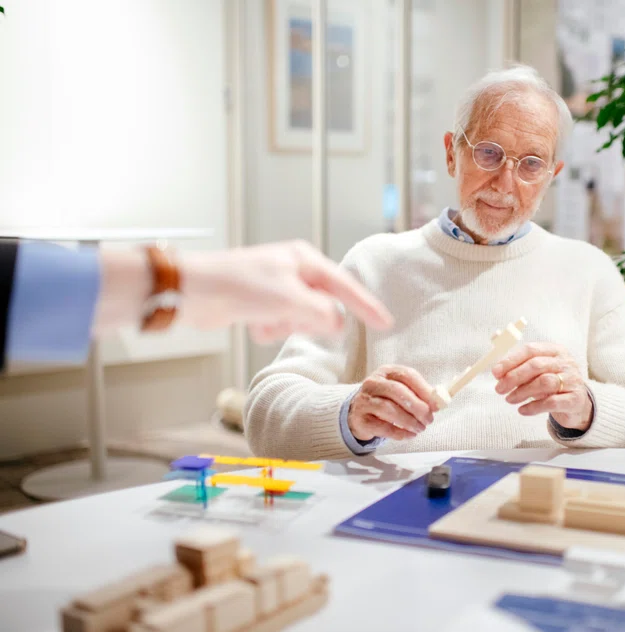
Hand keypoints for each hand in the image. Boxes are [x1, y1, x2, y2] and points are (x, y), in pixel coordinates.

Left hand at [178, 240, 393, 342]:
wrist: (191, 292)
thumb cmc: (237, 285)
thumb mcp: (289, 299)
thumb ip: (321, 313)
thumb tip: (337, 324)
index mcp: (304, 260)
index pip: (345, 286)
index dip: (366, 306)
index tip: (385, 322)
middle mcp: (294, 271)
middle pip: (322, 306)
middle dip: (307, 319)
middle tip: (287, 318)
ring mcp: (278, 288)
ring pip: (301, 320)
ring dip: (285, 325)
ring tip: (265, 319)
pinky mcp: (261, 305)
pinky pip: (280, 326)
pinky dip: (268, 329)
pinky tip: (252, 322)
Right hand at [348, 365, 439, 441]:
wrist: (358, 412)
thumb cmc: (386, 400)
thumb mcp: (401, 391)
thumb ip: (418, 394)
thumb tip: (437, 404)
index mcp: (387, 372)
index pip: (407, 375)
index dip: (424, 389)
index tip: (436, 404)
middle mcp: (373, 382)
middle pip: (398, 391)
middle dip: (417, 407)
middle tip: (429, 419)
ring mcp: (364, 400)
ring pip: (389, 409)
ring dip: (409, 421)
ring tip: (420, 428)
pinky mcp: (361, 419)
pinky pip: (382, 426)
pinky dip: (399, 432)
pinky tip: (409, 435)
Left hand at [492, 343, 593, 430]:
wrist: (575, 404)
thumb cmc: (552, 385)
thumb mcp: (538, 372)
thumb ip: (520, 367)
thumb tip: (497, 371)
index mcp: (555, 351)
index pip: (531, 350)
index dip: (511, 360)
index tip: (496, 372)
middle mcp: (566, 362)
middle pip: (536, 365)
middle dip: (514, 377)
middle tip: (499, 388)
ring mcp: (573, 380)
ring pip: (544, 382)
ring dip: (522, 392)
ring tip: (509, 399)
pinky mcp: (575, 399)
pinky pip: (551, 402)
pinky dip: (533, 407)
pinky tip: (522, 410)